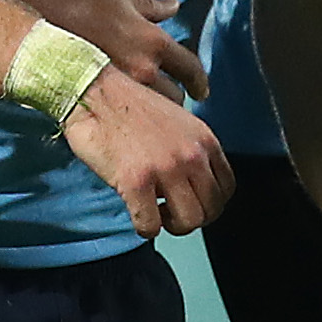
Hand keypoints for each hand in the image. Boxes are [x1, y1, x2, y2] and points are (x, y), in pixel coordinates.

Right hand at [40, 0, 208, 102]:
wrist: (43, 27)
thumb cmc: (83, 7)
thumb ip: (153, 7)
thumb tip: (175, 5)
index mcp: (155, 44)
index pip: (191, 68)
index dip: (200, 81)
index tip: (202, 90)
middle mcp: (145, 72)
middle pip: (176, 97)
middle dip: (176, 97)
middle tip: (170, 96)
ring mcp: (125, 91)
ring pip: (153, 113)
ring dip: (156, 110)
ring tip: (150, 107)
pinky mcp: (104, 104)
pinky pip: (129, 118)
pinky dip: (134, 117)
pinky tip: (129, 113)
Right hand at [60, 65, 234, 238]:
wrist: (94, 93)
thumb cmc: (128, 107)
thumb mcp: (177, 120)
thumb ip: (192, 148)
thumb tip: (196, 181)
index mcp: (203, 139)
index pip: (226, 188)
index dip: (209, 203)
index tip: (192, 203)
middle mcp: (191, 154)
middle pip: (211, 209)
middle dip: (192, 219)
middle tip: (172, 214)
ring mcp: (165, 169)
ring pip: (189, 222)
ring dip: (172, 226)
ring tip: (156, 214)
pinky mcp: (136, 182)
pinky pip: (151, 226)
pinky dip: (145, 228)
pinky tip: (137, 213)